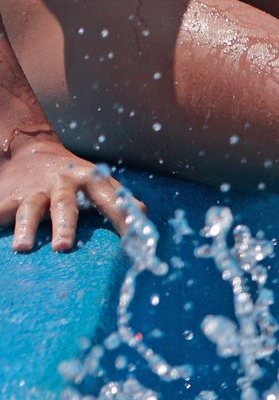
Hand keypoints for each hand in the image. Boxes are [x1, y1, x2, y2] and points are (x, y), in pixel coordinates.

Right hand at [1, 126, 139, 251]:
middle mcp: (61, 184)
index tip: (132, 242)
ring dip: (26, 228)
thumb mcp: (100, 183)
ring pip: (29, 209)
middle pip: (64, 205)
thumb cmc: (76, 178)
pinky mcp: (7, 196)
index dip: (121, 220)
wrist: (31, 151)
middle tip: (64, 248)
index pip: (111, 202)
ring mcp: (33, 191)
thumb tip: (143, 219)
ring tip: (22, 248)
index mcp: (90, 180)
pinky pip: (0, 211)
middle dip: (64, 226)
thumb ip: (121, 201)